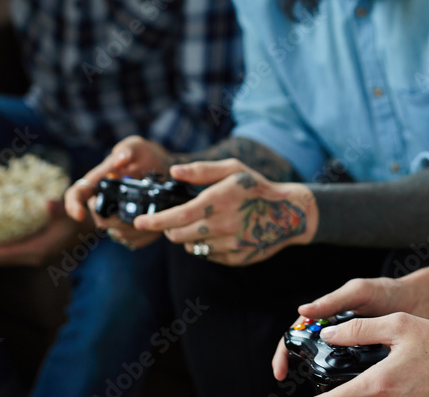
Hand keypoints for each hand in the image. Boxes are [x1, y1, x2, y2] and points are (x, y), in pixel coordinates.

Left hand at [0, 200, 93, 266]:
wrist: (94, 223)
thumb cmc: (81, 215)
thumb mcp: (72, 209)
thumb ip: (59, 208)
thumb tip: (47, 204)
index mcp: (39, 250)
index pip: (6, 254)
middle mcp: (35, 255)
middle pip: (2, 259)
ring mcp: (36, 253)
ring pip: (6, 256)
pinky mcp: (37, 248)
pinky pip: (12, 251)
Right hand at [64, 135, 169, 249]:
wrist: (165, 169)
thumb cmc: (146, 155)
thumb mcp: (137, 146)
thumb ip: (127, 150)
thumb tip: (118, 161)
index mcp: (99, 181)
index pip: (76, 194)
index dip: (73, 206)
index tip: (80, 215)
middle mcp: (104, 201)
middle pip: (99, 220)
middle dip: (116, 220)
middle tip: (138, 212)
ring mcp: (117, 216)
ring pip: (116, 233)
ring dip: (133, 229)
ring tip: (151, 215)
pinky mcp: (132, 227)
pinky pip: (133, 240)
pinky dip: (145, 236)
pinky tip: (157, 224)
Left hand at [134, 159, 316, 265]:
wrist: (289, 214)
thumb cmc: (257, 188)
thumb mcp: (233, 169)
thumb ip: (201, 171)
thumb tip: (173, 172)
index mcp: (219, 201)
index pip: (178, 216)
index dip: (156, 221)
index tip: (140, 221)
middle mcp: (223, 225)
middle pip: (179, 235)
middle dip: (169, 229)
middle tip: (175, 220)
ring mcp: (230, 245)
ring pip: (192, 246)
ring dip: (188, 238)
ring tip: (203, 224)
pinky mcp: (235, 258)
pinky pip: (208, 255)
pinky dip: (206, 246)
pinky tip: (219, 233)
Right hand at [273, 277, 423, 378]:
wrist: (421, 305)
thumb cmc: (388, 292)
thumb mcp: (359, 292)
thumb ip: (334, 300)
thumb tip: (303, 311)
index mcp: (328, 315)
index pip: (297, 333)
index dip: (285, 351)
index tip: (281, 371)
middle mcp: (336, 333)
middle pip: (308, 353)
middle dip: (298, 368)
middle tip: (294, 384)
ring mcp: (351, 348)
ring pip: (327, 366)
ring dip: (321, 377)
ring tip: (323, 391)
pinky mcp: (367, 361)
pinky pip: (350, 374)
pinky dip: (345, 383)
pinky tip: (349, 390)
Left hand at [305, 314, 428, 396]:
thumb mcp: (399, 325)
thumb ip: (360, 329)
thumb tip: (329, 334)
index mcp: (378, 384)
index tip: (303, 394)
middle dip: (333, 395)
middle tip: (326, 383)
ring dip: (353, 392)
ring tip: (345, 382)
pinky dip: (372, 395)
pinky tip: (370, 384)